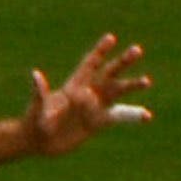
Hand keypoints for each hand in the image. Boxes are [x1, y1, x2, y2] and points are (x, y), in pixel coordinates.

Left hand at [0, 34, 150, 166]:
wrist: (38, 142)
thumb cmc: (33, 122)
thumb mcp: (37, 107)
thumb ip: (39, 92)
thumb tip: (36, 74)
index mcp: (73, 85)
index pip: (90, 64)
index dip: (100, 51)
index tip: (111, 38)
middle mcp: (87, 93)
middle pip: (108, 73)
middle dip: (122, 61)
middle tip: (137, 49)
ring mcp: (94, 107)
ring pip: (117, 92)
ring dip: (132, 86)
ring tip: (146, 80)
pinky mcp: (97, 123)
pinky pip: (118, 117)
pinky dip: (132, 116)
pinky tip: (147, 116)